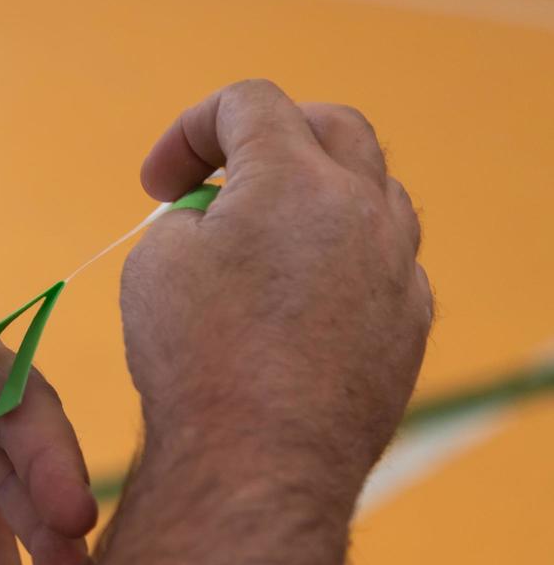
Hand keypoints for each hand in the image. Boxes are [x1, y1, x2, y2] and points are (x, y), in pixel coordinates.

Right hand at [123, 80, 431, 497]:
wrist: (257, 460)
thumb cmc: (195, 358)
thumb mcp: (155, 263)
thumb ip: (188, 217)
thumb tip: (217, 222)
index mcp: (293, 177)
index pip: (248, 104)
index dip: (190, 130)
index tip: (156, 183)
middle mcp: (362, 208)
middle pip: (332, 128)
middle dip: (271, 138)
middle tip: (223, 178)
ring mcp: (397, 267)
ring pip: (372, 193)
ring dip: (316, 197)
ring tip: (266, 239)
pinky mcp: (409, 325)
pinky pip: (384, 265)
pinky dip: (341, 260)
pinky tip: (299, 302)